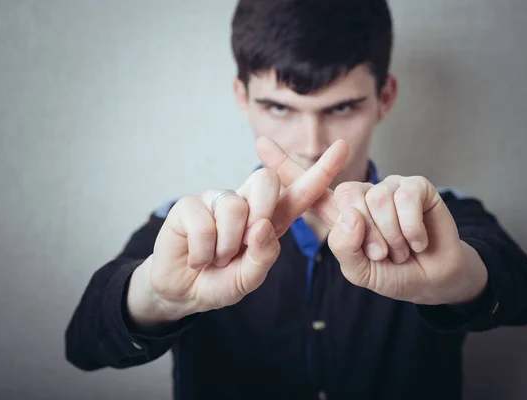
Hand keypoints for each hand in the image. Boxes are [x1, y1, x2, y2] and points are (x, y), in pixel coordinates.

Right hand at [127, 139, 348, 327]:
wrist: (183, 292)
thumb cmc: (220, 282)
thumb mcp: (249, 278)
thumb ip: (262, 256)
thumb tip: (261, 225)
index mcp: (270, 219)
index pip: (299, 193)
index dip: (321, 171)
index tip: (342, 147)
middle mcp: (246, 202)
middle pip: (266, 181)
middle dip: (261, 211)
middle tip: (243, 244)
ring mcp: (217, 200)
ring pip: (235, 206)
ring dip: (225, 245)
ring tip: (215, 259)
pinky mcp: (189, 205)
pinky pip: (204, 221)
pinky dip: (203, 250)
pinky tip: (197, 258)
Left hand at [256, 138, 487, 305]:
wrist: (431, 279)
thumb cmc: (391, 273)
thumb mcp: (359, 270)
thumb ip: (345, 247)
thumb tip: (352, 214)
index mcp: (340, 214)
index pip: (309, 188)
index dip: (284, 166)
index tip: (260, 143)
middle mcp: (360, 195)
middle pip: (347, 199)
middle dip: (368, 238)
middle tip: (384, 254)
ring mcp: (387, 187)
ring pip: (376, 200)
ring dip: (392, 237)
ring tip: (402, 249)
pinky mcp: (415, 186)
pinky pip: (404, 198)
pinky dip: (411, 229)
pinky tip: (418, 241)